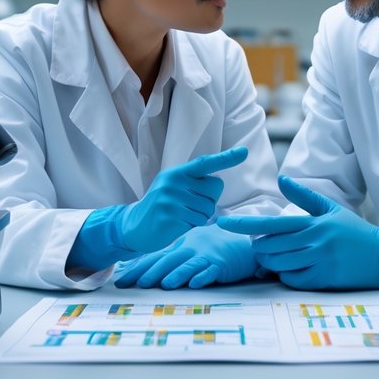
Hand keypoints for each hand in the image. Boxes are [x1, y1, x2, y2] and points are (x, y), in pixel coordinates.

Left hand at [113, 224, 256, 288]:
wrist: (242, 238)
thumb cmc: (213, 245)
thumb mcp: (190, 246)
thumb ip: (172, 258)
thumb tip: (146, 271)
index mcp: (180, 246)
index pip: (155, 256)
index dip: (138, 268)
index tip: (121, 280)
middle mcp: (190, 249)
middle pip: (168, 260)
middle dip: (150, 272)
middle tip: (135, 283)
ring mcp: (206, 256)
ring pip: (188, 265)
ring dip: (176, 274)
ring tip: (164, 284)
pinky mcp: (221, 264)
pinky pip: (211, 270)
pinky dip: (203, 276)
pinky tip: (195, 284)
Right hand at [117, 147, 246, 253]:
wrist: (134, 226)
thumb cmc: (162, 206)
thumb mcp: (172, 187)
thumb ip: (192, 182)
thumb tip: (218, 184)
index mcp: (177, 173)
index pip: (205, 163)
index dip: (226, 158)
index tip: (243, 152)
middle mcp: (174, 183)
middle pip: (214, 191)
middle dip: (207, 201)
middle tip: (187, 207)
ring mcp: (171, 200)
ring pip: (208, 209)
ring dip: (200, 216)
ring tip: (181, 216)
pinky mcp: (170, 217)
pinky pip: (198, 222)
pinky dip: (192, 226)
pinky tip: (177, 225)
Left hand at [219, 175, 378, 289]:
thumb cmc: (354, 231)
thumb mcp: (330, 209)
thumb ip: (304, 196)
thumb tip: (282, 179)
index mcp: (312, 223)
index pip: (271, 223)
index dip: (244, 225)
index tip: (222, 223)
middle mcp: (314, 241)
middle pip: (270, 247)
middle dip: (260, 249)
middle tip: (263, 247)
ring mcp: (319, 262)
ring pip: (278, 265)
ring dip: (271, 263)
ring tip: (275, 259)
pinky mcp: (324, 280)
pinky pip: (292, 280)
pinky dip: (286, 276)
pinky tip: (293, 270)